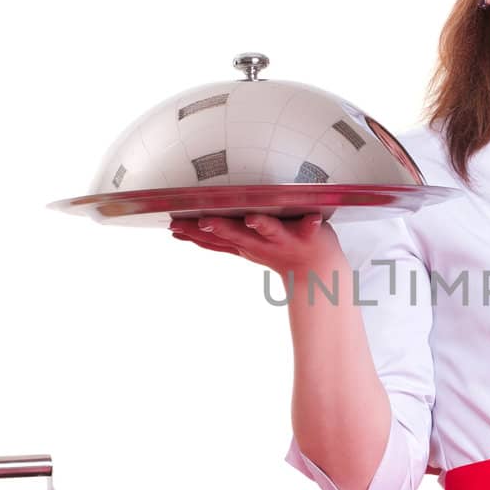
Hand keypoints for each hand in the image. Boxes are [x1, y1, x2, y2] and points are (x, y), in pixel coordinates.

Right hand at [169, 212, 343, 277]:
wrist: (316, 271)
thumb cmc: (279, 249)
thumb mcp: (244, 245)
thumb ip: (219, 236)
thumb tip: (189, 228)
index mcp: (242, 242)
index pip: (213, 238)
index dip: (193, 233)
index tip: (174, 226)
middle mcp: (259, 242)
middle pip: (235, 235)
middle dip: (218, 228)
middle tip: (202, 221)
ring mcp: (283, 240)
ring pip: (268, 231)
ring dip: (259, 225)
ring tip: (251, 219)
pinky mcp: (307, 235)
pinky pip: (309, 227)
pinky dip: (309, 224)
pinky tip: (312, 219)